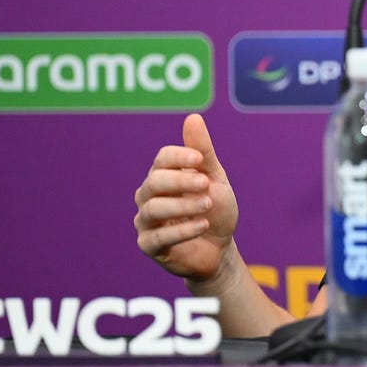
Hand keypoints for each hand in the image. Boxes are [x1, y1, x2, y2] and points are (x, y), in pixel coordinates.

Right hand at [133, 113, 239, 282]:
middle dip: (181, 181)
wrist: (220, 248)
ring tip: (208, 205)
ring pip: (153, 209)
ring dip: (183, 205)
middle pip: (155, 182)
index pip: (162, 159)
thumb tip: (193, 117)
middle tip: (206, 185)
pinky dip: (182, 230)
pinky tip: (202, 225)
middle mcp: (148, 196)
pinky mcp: (149, 246)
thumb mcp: (215, 179)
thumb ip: (203, 152)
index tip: (200, 159)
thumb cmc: (215, 210)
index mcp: (163, 176)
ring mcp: (146, 222)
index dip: (179, 156)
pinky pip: (158, 238)